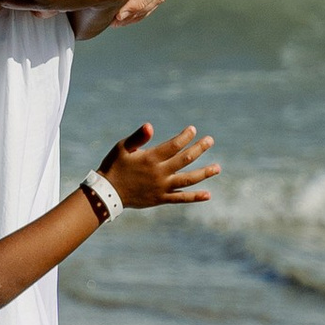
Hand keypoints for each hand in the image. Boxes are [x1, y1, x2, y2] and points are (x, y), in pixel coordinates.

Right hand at [99, 123, 218, 210]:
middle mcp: (159, 173)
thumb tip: (150, 126)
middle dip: (199, 148)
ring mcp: (162, 187)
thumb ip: (138, 137)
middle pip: (185, 159)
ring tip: (218, 168)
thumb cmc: (114, 165)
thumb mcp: (122, 148)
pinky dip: (195, 197)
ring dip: (204, 173)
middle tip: (210, 140)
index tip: (193, 130)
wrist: (107, 193)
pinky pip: (181, 198)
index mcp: (150, 158)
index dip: (185, 137)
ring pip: (188, 180)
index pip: (174, 145)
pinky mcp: (161, 199)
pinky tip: (208, 194)